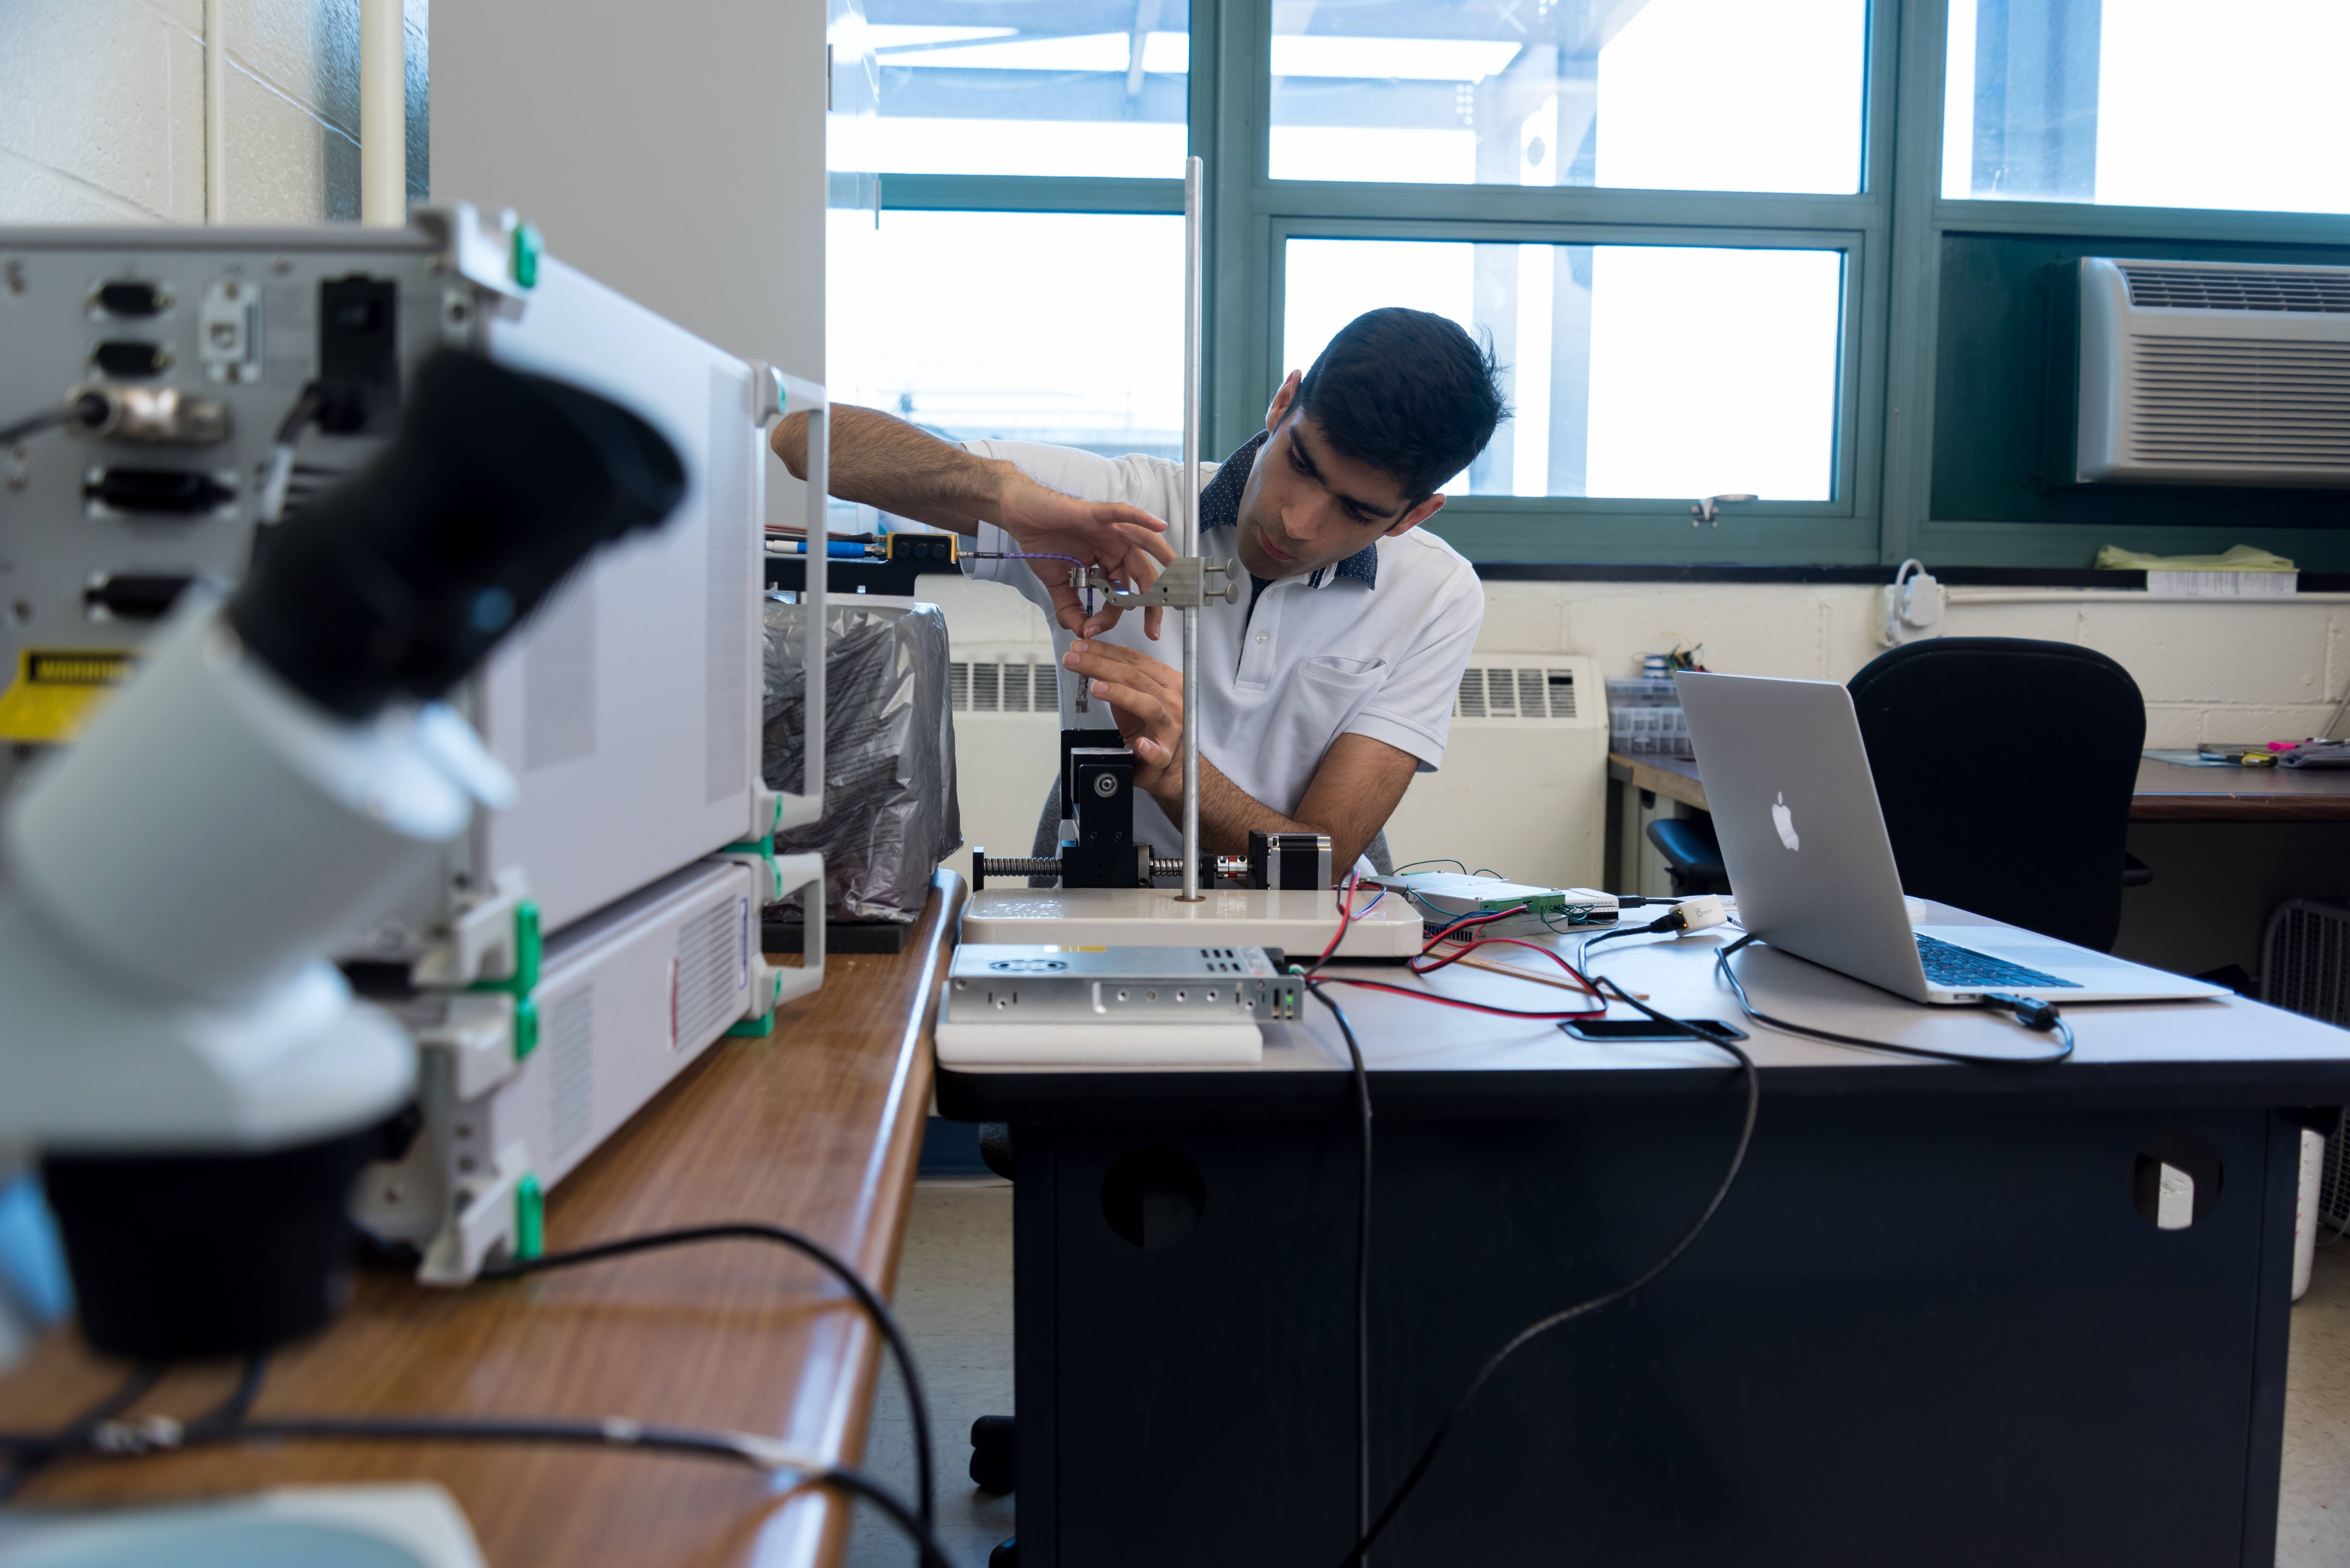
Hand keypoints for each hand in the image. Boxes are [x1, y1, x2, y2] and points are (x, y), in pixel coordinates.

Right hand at [995, 466, 1173, 639]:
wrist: (1022, 518)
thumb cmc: (1042, 544)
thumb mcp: (1058, 585)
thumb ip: (1070, 610)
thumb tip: (1081, 633)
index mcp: (1108, 565)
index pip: (1121, 595)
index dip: (1110, 617)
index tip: (1093, 631)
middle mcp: (1115, 548)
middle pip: (1143, 576)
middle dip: (1152, 604)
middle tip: (1153, 629)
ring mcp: (1109, 531)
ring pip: (1145, 544)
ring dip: (1165, 558)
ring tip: (1181, 577)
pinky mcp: (1098, 514)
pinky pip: (1123, 514)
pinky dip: (1141, 518)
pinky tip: (1159, 526)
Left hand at [1063, 639, 1183, 799]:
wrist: (1169, 762)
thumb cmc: (1149, 725)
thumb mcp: (1135, 695)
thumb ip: (1121, 677)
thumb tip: (1093, 655)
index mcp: (1167, 681)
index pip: (1134, 659)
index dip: (1105, 650)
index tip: (1080, 645)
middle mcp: (1172, 701)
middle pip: (1135, 677)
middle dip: (1100, 665)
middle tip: (1073, 659)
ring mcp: (1170, 728)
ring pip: (1148, 705)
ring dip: (1121, 695)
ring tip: (1096, 688)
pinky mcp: (1164, 755)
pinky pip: (1158, 752)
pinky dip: (1149, 749)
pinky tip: (1140, 745)